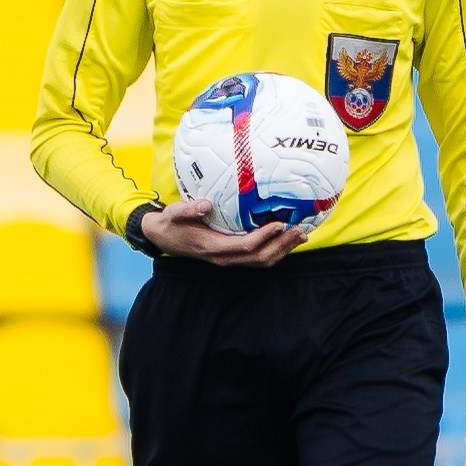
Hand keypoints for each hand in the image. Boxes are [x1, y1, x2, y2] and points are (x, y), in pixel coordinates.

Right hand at [141, 198, 310, 266]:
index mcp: (212, 247)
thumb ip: (188, 209)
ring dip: (282, 250)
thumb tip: (205, 204)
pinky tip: (286, 239)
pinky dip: (275, 250)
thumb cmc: (171, 223)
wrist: (164, 237)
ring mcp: (229, 259)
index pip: (244, 247)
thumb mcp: (173, 214)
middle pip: (259, 258)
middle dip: (281, 245)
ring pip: (261, 261)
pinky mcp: (233, 256)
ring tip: (300, 236)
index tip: (279, 224)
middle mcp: (224, 258)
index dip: (263, 237)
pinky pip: (258, 258)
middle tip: (300, 230)